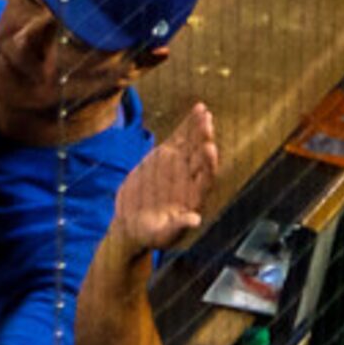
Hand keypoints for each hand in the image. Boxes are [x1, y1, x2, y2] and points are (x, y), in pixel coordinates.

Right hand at [115, 102, 217, 251]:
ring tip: (204, 111)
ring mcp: (181, 166)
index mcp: (194, 198)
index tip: (209, 150)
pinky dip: (189, 124)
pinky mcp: (168, 156)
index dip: (207, 165)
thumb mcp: (162, 235)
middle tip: (208, 124)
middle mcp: (192, 180)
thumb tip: (194, 220)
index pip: (205, 180)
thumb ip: (178, 227)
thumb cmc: (151, 235)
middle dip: (204, 140)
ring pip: (194, 144)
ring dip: (200, 128)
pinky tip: (198, 109)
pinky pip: (181, 137)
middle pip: (201, 158)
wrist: (134, 224)